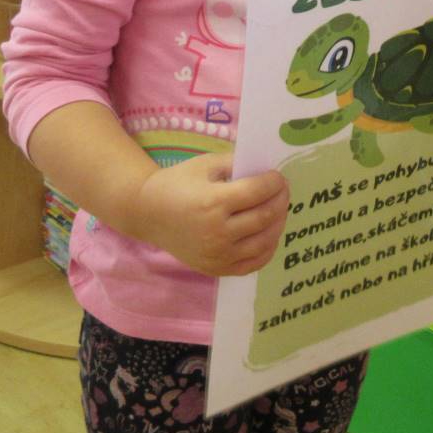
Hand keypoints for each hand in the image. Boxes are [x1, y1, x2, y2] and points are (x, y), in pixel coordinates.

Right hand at [130, 153, 288, 276]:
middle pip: (264, 217)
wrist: (148, 213)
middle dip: (281, 201)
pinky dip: (267, 248)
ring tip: (279, 210)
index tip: (278, 176)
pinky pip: (253, 263)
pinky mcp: (216, 268)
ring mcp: (217, 254)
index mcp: (214, 202)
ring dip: (278, 223)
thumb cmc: (178, 184)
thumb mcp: (206, 164)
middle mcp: (217, 232)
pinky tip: (270, 234)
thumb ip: (237, 164)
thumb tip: (266, 170)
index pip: (258, 192)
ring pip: (264, 242)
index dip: (274, 183)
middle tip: (283, 191)